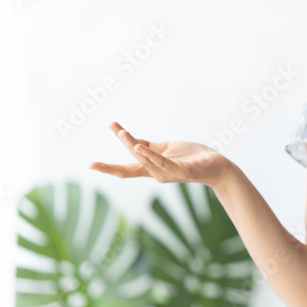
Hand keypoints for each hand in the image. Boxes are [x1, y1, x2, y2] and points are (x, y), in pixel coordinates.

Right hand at [88, 121, 232, 188]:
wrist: (217, 165)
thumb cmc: (192, 158)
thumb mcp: (166, 148)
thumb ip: (148, 146)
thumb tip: (129, 139)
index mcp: (152, 168)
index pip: (126, 169)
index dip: (108, 167)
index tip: (89, 165)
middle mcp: (157, 174)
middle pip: (131, 165)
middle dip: (113, 162)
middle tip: (93, 160)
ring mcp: (169, 174)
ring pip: (146, 160)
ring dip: (132, 145)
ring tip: (121, 132)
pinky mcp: (182, 171)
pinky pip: (164, 162)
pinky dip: (151, 155)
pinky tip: (140, 147)